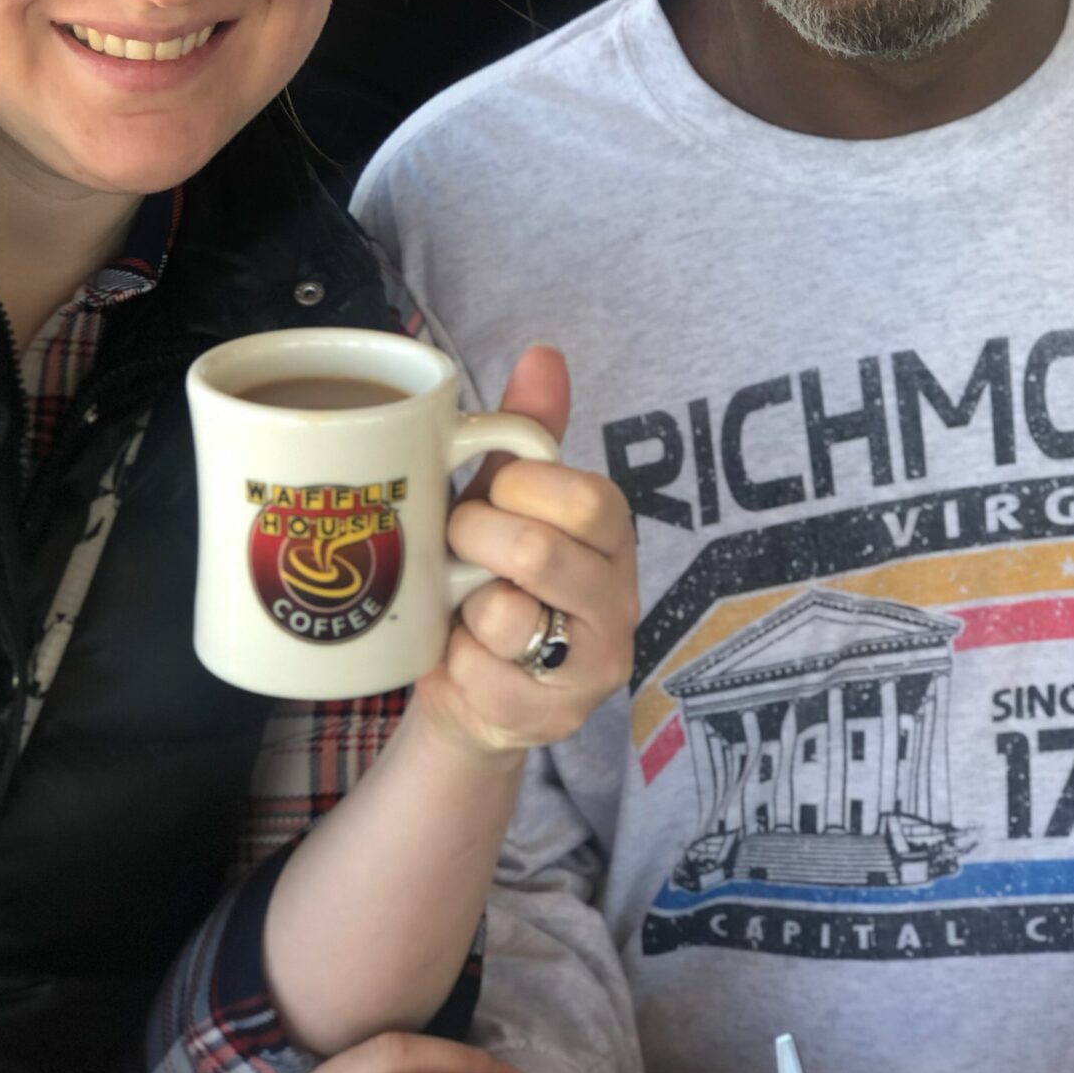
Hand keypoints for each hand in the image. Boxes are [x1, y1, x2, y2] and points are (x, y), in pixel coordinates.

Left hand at [414, 346, 637, 755]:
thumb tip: (544, 353)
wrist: (472, 688)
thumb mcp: (503, 498)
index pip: (583, 495)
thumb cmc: (489, 572)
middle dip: (475, 540)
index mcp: (614, 532)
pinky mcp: (557, 719)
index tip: (491, 495)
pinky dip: (452, 662)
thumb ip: (526, 432)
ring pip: (507, 616)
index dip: (515, 490)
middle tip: (461, 545)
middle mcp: (620, 598)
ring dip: (462, 606)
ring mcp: (594, 664)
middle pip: (541, 552)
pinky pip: (482, 676)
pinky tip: (464, 656)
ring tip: (466, 606)